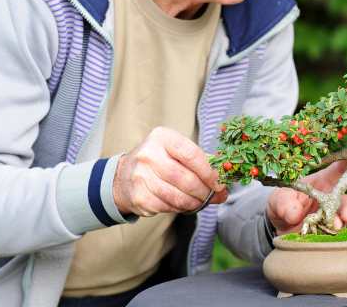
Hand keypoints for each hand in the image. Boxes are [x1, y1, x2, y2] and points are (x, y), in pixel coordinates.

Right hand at [113, 126, 227, 215]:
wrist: (124, 175)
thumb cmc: (158, 160)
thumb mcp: (174, 150)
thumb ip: (199, 162)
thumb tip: (223, 183)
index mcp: (162, 138)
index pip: (192, 155)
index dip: (209, 172)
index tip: (219, 183)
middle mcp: (149, 155)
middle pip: (186, 179)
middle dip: (205, 191)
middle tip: (214, 196)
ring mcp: (141, 177)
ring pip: (178, 197)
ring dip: (195, 203)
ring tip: (201, 201)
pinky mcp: (139, 196)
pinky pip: (168, 207)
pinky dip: (180, 208)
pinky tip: (183, 204)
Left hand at [266, 148, 346, 234]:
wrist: (279, 227)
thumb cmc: (282, 203)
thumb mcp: (279, 199)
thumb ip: (284, 204)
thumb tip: (294, 214)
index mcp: (322, 182)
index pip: (339, 168)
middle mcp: (331, 199)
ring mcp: (331, 217)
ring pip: (343, 220)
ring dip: (340, 223)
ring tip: (333, 227)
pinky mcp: (327, 234)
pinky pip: (334, 236)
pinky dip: (330, 237)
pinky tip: (324, 239)